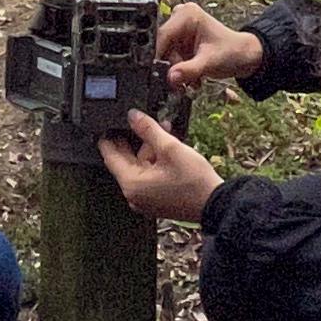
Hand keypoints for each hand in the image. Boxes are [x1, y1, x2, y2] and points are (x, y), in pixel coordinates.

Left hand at [95, 108, 221, 222]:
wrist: (215, 205)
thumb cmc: (194, 181)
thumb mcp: (170, 148)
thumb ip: (148, 129)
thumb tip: (132, 116)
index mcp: (132, 184)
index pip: (110, 157)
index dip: (107, 138)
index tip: (105, 125)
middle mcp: (134, 195)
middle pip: (125, 162)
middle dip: (133, 140)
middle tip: (135, 121)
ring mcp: (146, 200)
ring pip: (140, 167)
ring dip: (149, 148)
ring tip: (163, 130)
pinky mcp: (157, 201)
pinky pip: (149, 177)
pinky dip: (155, 162)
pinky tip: (167, 148)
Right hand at [156, 1, 265, 91]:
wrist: (244, 57)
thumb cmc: (232, 52)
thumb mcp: (210, 62)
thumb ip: (189, 70)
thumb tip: (170, 77)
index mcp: (187, 15)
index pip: (163, 35)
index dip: (158, 56)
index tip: (157, 74)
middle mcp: (181, 18)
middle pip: (163, 46)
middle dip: (170, 66)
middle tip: (179, 83)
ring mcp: (180, 30)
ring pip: (166, 54)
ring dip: (176, 70)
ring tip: (191, 81)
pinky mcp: (181, 40)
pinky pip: (171, 57)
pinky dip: (179, 69)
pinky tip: (191, 77)